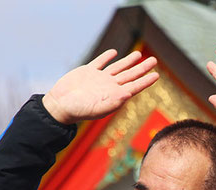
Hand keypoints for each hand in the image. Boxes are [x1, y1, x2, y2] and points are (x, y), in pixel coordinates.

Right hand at [43, 49, 158, 124]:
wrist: (59, 106)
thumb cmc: (78, 110)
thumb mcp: (98, 108)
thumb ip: (114, 101)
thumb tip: (129, 94)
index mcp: (114, 95)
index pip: (134, 86)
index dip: (145, 81)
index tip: (156, 75)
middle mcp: (109, 86)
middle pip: (129, 75)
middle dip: (142, 68)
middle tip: (154, 61)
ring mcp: (99, 79)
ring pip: (118, 67)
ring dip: (129, 61)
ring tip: (139, 54)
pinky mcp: (87, 72)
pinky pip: (100, 62)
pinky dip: (107, 57)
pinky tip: (114, 53)